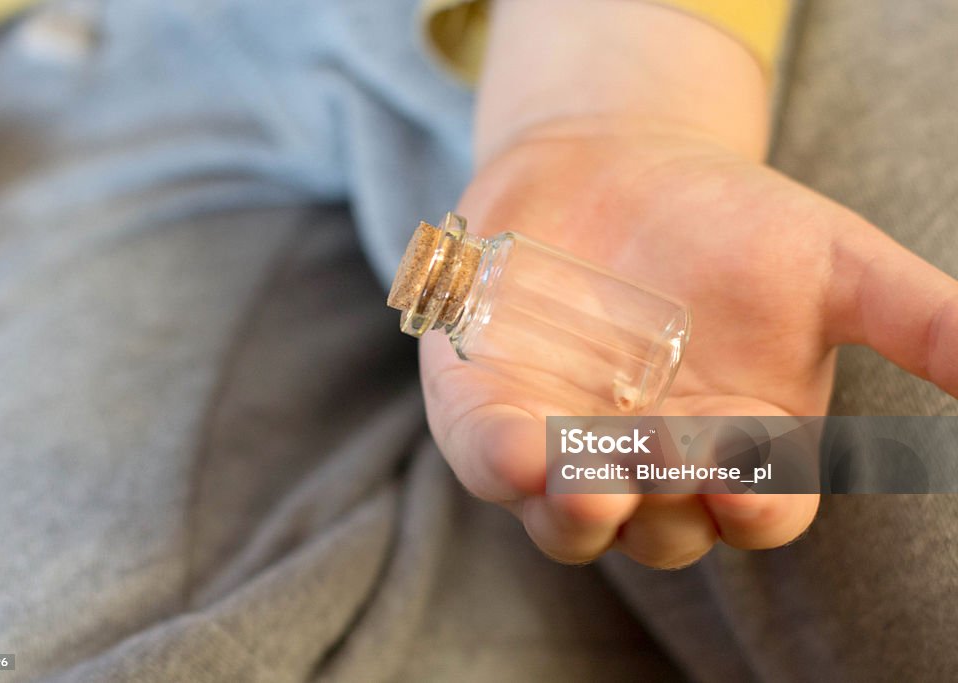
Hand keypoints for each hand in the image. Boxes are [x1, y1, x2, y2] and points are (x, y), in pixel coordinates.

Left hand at [420, 116, 957, 565]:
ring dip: (579, 513)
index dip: (758, 505)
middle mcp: (655, 465)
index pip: (758, 509)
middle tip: (663, 462)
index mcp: (741, 448)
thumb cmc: (731, 223)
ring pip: (574, 518)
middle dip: (665, 507)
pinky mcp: (493, 416)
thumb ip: (918, 321)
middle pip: (663, 528)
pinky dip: (500, 464)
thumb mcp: (836, 263)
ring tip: (585, 485)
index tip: (751, 477)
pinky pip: (491, 462)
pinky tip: (515, 450)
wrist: (612, 165)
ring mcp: (568, 447)